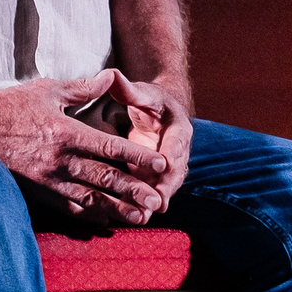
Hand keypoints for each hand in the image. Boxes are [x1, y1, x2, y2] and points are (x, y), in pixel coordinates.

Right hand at [0, 70, 170, 224]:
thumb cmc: (12, 106)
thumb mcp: (49, 90)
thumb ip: (84, 87)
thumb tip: (113, 76)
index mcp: (66, 133)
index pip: (110, 148)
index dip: (138, 158)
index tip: (161, 164)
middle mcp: (60, 161)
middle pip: (105, 178)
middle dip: (134, 190)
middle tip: (158, 200)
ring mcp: (48, 180)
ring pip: (90, 198)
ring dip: (117, 209)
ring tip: (141, 217)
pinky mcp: (38, 193)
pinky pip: (68, 208)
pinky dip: (90, 216)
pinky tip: (107, 221)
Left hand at [105, 72, 193, 208]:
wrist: (159, 112)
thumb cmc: (149, 100)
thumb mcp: (140, 93)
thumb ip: (128, 89)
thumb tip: (112, 75)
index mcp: (179, 127)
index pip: (177, 143)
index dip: (171, 155)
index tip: (164, 166)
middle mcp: (179, 150)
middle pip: (175, 171)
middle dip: (166, 187)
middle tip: (156, 203)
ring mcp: (170, 166)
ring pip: (166, 186)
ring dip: (156, 200)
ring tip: (144, 216)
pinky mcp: (158, 177)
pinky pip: (154, 191)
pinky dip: (145, 203)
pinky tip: (131, 217)